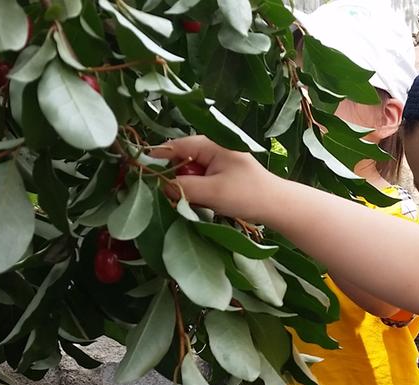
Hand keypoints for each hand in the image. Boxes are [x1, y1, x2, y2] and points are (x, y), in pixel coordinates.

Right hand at [152, 135, 276, 220]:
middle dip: (172, 177)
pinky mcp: (221, 174)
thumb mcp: (211, 192)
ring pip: (188, 172)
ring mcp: (217, 161)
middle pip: (179, 159)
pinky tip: (202, 203)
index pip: (173, 147)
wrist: (277, 205)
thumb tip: (159, 185)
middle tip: (169, 197)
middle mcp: (212, 147)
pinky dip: (196, 191)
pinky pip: (199, 180)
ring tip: (190, 202)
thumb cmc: (247, 195)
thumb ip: (182, 187)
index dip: (156, 160)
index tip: (141, 174)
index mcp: (209, 144)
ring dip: (185, 187)